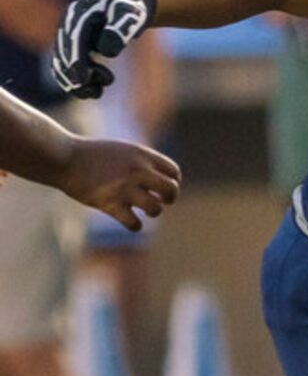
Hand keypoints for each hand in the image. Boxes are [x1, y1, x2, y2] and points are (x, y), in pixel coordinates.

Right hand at [53, 0, 156, 98]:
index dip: (77, 62)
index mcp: (79, 14)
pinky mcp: (69, 48)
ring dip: (76, 82)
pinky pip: (66, 68)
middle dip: (77, 76)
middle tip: (97, 92)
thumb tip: (106, 52)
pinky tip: (93, 91)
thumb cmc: (129, 10)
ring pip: (62, 65)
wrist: (126, 7)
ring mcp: (66, 37)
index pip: (74, 41)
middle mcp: (67, 25)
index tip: (83, 81)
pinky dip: (76, 81)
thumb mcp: (129, 16)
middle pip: (63, 55)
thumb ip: (119, 30)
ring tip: (97, 93)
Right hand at [55, 137, 180, 230]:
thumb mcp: (123, 150)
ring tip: (145, 210)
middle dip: (170, 198)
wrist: (65, 158)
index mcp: (143, 155)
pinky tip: (130, 221)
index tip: (163, 187)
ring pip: (156, 208)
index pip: (174, 172)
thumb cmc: (92, 155)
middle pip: (171, 189)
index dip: (173, 181)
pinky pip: (134, 223)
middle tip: (161, 201)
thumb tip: (158, 177)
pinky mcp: (109, 204)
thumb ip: (142, 162)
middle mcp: (138, 171)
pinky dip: (135, 225)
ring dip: (153, 212)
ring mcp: (124, 188)